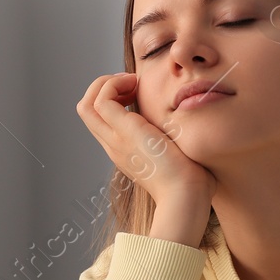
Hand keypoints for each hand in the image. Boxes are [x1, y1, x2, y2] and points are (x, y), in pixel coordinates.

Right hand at [76, 72, 216, 245]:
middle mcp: (115, 145)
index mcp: (125, 150)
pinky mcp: (124, 132)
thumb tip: (193, 132)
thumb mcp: (178, 155)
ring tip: (132, 83)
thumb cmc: (191, 181)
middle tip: (130, 83)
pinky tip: (136, 85)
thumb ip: (177, 142)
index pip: (102, 120)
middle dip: (104, 87)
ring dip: (107, 84)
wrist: (186, 196)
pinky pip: (101, 100)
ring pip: (86, 104)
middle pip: (86, 110)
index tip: (137, 91)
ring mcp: (116, 139)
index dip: (114, 98)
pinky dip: (113, 85)